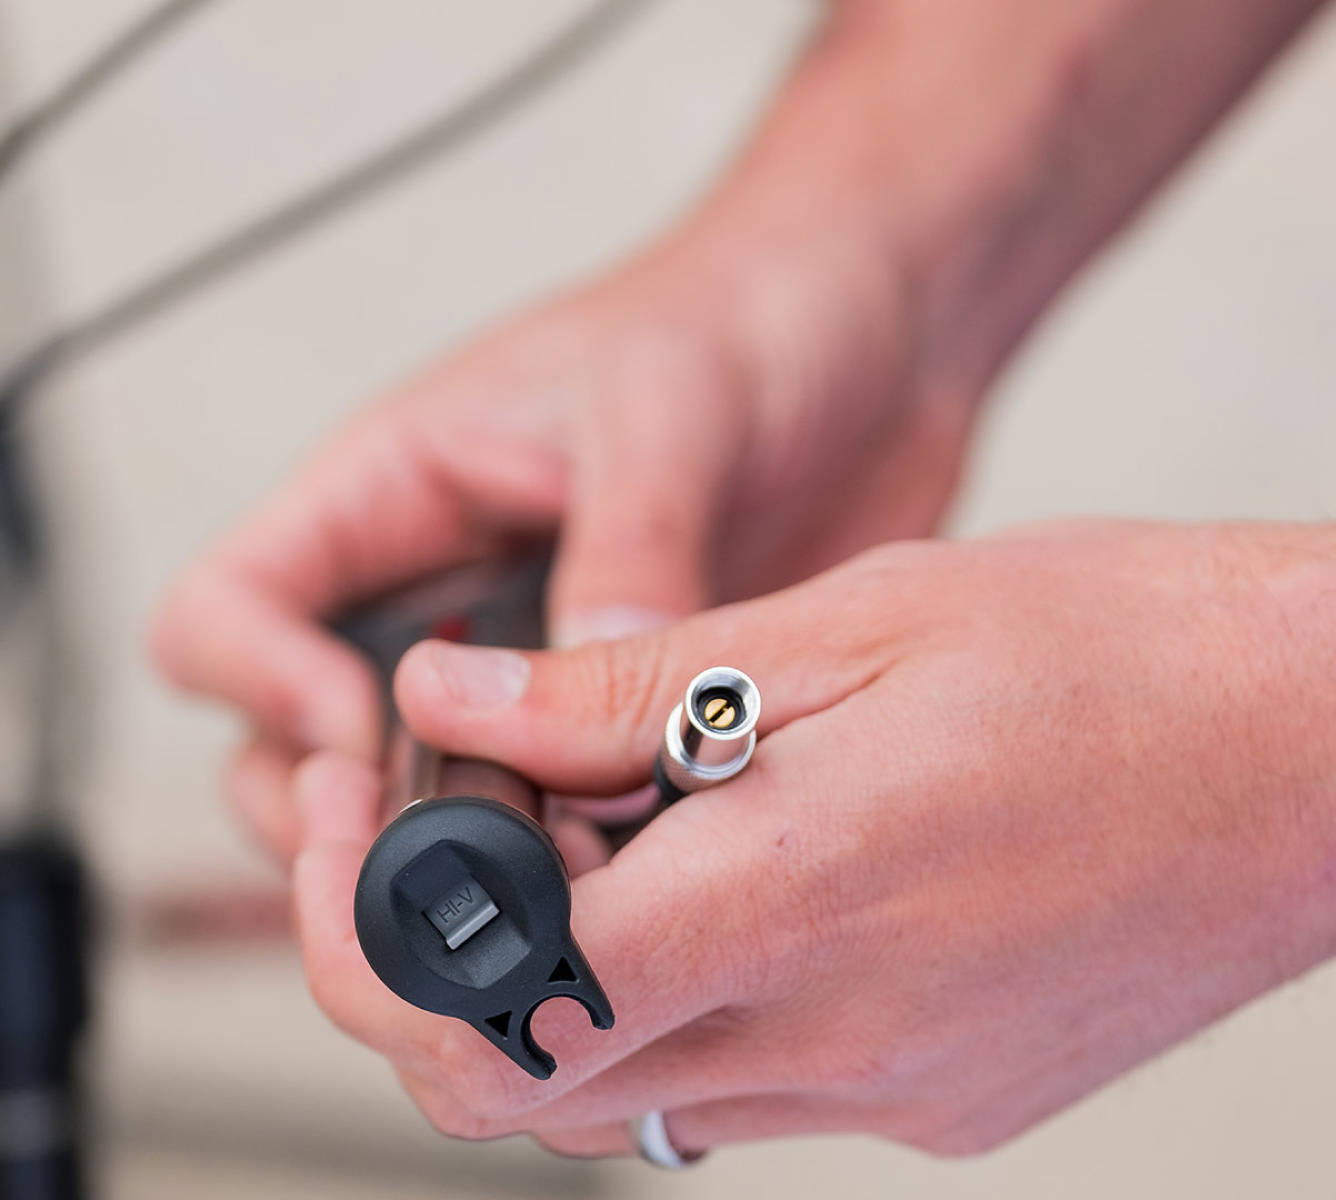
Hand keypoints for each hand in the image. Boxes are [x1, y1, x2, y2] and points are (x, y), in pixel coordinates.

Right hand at [152, 237, 972, 863]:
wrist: (864, 333)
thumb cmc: (741, 315)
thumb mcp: (670, 410)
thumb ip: (626, 551)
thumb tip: (594, 705)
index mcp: (395, 492)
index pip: (224, 614)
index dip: (262, 689)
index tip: (368, 734)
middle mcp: (438, 592)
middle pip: (289, 749)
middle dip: (345, 819)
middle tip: (453, 852)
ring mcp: (525, 663)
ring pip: (419, 800)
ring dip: (462, 850)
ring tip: (560, 867)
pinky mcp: (617, 710)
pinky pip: (557, 808)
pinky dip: (574, 850)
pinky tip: (644, 860)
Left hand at [290, 510, 1335, 1155]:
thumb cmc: (1137, 650)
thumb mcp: (859, 614)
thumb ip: (628, 682)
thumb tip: (457, 703)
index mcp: (799, 900)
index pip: (498, 995)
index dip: (379, 929)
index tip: (359, 834)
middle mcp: (845, 1036)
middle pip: (539, 1095)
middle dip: (439, 988)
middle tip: (444, 845)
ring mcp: (907, 1091)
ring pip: (649, 1101)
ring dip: (574, 993)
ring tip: (606, 836)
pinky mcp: (962, 1099)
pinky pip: (771, 1088)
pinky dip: (704, 1000)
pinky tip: (752, 876)